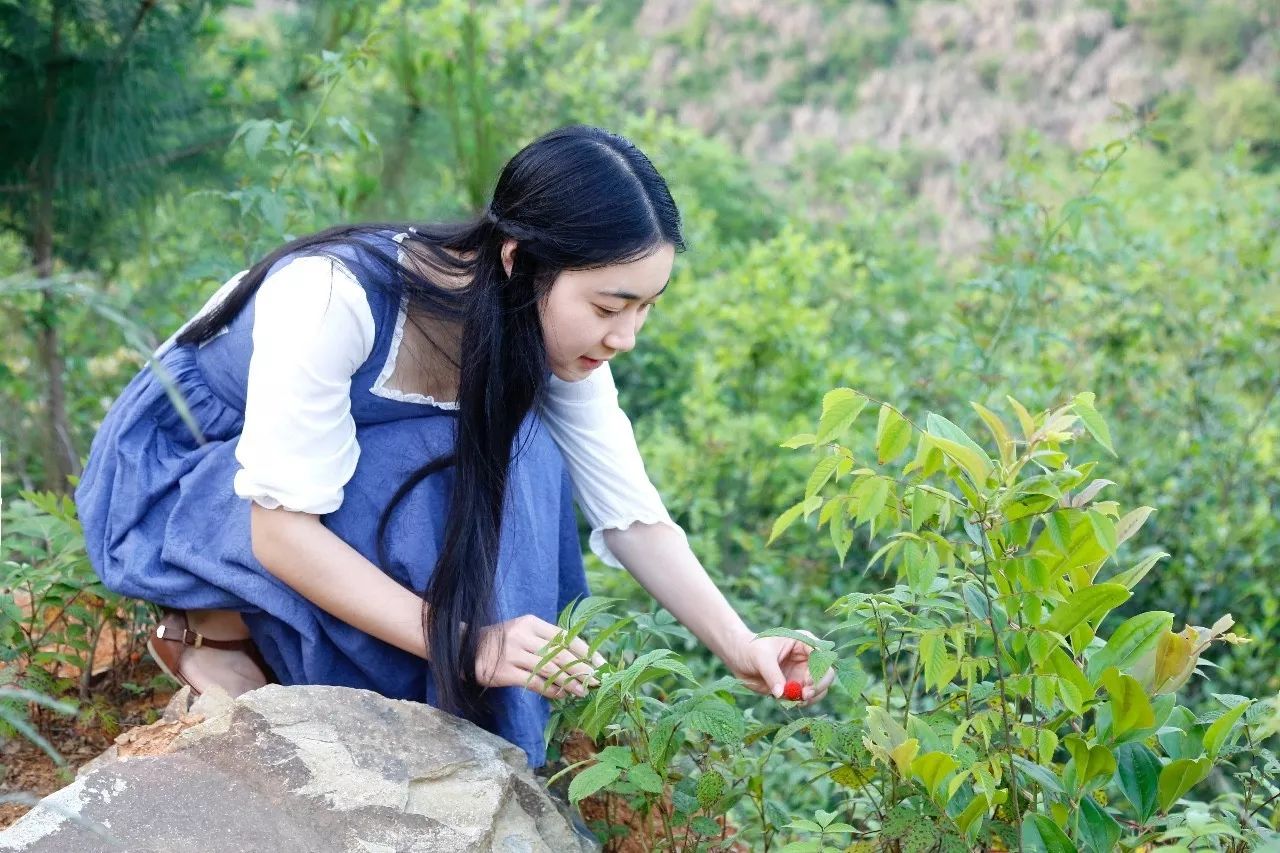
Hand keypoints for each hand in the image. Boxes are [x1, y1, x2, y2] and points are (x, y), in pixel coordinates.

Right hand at [473, 614, 607, 699]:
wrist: (465, 650)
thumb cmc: (502, 643)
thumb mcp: (523, 633)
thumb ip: (547, 644)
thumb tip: (580, 662)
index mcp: (531, 623)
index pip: (565, 636)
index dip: (585, 651)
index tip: (601, 664)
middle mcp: (522, 635)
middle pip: (560, 653)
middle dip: (582, 669)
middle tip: (597, 681)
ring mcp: (512, 653)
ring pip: (549, 669)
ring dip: (569, 682)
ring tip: (582, 691)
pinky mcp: (503, 672)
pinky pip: (533, 682)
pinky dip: (550, 690)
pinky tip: (560, 694)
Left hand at [722, 627, 834, 707]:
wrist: (739, 658)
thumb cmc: (750, 649)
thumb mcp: (761, 657)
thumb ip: (772, 674)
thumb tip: (781, 693)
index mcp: (804, 642)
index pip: (822, 656)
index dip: (819, 670)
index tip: (807, 682)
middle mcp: (808, 658)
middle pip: (827, 674)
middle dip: (819, 686)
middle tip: (805, 696)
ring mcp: (803, 673)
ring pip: (820, 688)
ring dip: (812, 697)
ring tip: (796, 701)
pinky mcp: (796, 687)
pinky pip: (808, 698)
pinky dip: (802, 703)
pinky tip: (791, 702)